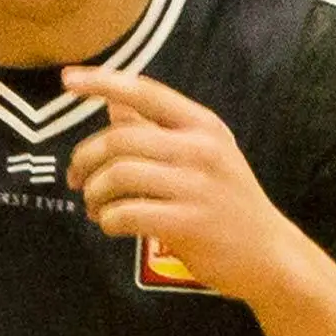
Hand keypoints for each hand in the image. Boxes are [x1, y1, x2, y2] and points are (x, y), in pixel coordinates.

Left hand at [63, 67, 314, 304]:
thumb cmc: (228, 201)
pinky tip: (111, 225)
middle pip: (120, 139)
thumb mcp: (203, 154)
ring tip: (95, 206)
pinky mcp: (187, 224)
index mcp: (203, 125)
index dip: (102, 82)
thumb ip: (157, 128)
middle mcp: (200, 149)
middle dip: (86, 158)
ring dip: (94, 193)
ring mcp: (195, 187)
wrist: (268, 254)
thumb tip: (112, 104)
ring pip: (118, 176)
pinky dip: (108, 220)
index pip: (144, 92)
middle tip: (75, 178)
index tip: (67, 81)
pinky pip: (127, 214)